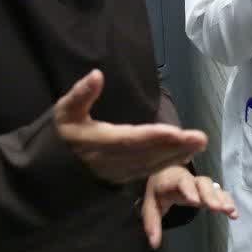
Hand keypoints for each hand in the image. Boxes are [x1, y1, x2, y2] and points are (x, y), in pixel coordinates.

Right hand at [54, 70, 207, 184]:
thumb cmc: (61, 135)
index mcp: (98, 142)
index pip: (129, 139)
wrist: (50, 171)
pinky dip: (168, 163)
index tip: (175, 132)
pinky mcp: (124, 176)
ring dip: (176, 155)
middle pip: (147, 154)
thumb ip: (81, 94)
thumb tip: (97, 74)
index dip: (153, 137)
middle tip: (200, 138)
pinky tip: (186, 155)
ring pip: (151, 165)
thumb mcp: (64, 111)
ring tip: (199, 143)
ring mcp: (119, 172)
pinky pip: (149, 170)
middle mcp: (112, 160)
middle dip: (174, 147)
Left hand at [141, 166, 238, 249]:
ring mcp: (201, 185)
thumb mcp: (151, 206)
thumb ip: (152, 224)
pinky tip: (234, 214)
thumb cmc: (160, 190)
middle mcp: (190, 180)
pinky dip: (228, 202)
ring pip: (214, 187)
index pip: (181, 181)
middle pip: (202, 183)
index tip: (194, 201)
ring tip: (229, 211)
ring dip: (222, 199)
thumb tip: (154, 244)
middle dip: (209, 195)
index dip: (188, 189)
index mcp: (173, 180)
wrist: (167, 174)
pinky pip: (221, 194)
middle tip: (216, 208)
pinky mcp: (209, 191)